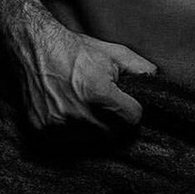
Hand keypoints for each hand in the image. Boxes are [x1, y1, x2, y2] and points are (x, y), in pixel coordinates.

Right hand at [13, 20, 157, 132]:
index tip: (126, 102)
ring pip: (92, 141)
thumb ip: (141, 69)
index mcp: (98, 93)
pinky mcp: (42, 132)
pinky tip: (70, 113)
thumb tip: (159, 84)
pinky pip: (68, 144)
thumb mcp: (113, 53)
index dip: (132, 109)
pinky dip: (73, 133)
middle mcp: (78, 113)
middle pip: (113, 133)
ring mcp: (58, 125)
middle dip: (114, 120)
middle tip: (104, 103)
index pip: (132, 119)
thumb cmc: (76, 50)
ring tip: (86, 107)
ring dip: (94, 129)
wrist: (35, 49)